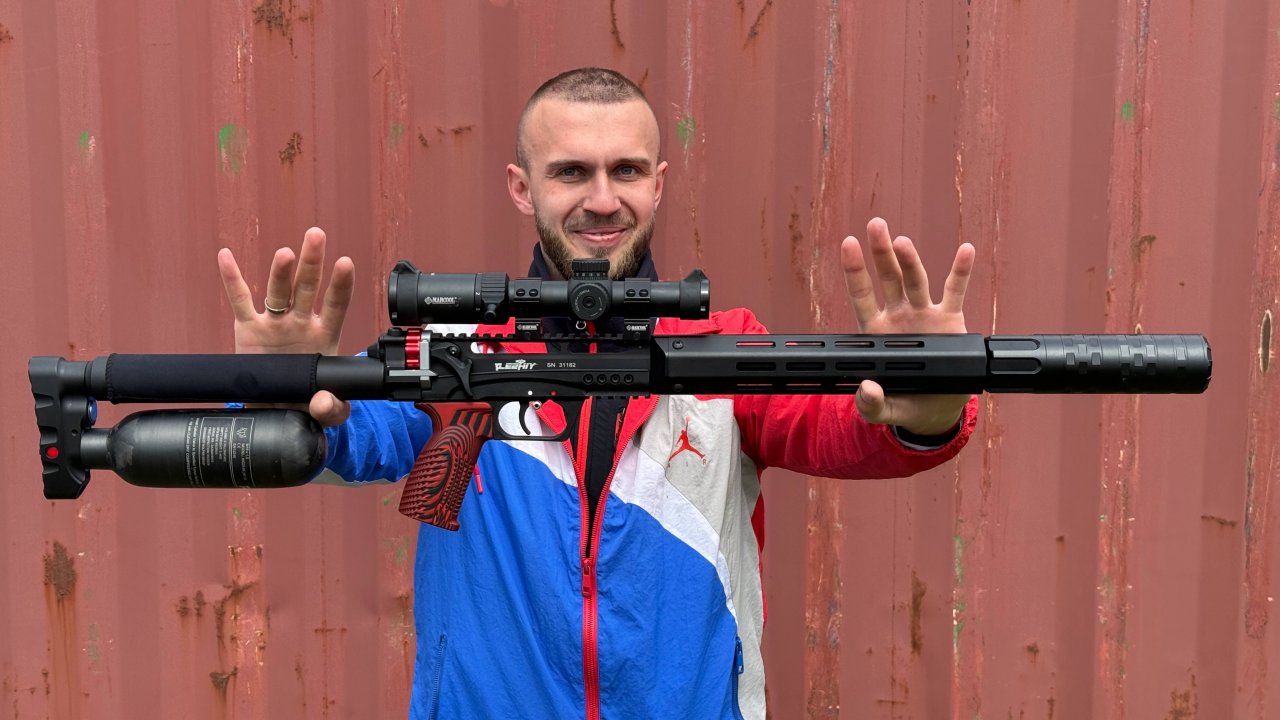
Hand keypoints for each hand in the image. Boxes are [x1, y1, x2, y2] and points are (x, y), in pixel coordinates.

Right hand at [217, 226, 355, 425]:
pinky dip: (232, 279)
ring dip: (281, 271)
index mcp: (324, 336)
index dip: (341, 285)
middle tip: (316, 236)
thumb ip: (332, 408)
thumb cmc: (307, 403)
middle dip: (312, 262)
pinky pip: (240, 301)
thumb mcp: (328, 412)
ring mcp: (275, 323)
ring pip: (278, 291)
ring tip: (285, 253)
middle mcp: (300, 323)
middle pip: (308, 287)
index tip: (345, 263)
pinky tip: (226, 256)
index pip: (336, 306)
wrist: (278, 411)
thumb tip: (322, 402)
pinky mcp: (248, 329)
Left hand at [842, 217, 975, 435]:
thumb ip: (871, 404)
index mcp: (877, 332)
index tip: (848, 244)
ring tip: (903, 242)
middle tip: (875, 226)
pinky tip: (965, 250)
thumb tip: (866, 389)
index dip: (854, 270)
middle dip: (881, 252)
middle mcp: (899, 316)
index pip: (862, 296)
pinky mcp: (951, 321)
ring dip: (911, 260)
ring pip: (916, 281)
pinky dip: (961, 271)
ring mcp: (924, 315)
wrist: (934, 411)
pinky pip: (956, 292)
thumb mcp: (883, 409)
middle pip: (888, 278)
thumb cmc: (903, 402)